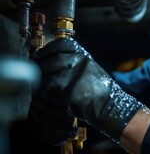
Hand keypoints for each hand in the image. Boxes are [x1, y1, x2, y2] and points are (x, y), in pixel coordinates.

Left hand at [28, 37, 144, 145]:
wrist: (110, 108)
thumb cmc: (100, 93)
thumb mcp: (91, 71)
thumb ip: (75, 65)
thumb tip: (51, 63)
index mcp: (85, 57)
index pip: (62, 45)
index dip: (47, 50)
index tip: (38, 55)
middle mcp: (81, 63)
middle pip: (54, 59)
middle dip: (41, 65)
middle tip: (34, 72)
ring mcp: (75, 76)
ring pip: (49, 74)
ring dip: (41, 80)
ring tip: (40, 85)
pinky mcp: (70, 91)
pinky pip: (50, 89)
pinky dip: (44, 91)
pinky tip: (45, 94)